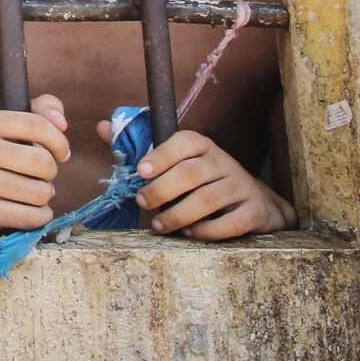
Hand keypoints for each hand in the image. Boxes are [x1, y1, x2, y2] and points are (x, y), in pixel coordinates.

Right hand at [0, 94, 70, 230]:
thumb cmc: (3, 154)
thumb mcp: (17, 123)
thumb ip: (44, 109)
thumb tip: (60, 122)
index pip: (38, 124)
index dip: (59, 141)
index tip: (60, 151)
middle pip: (42, 161)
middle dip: (51, 172)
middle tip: (39, 174)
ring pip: (40, 192)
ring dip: (44, 195)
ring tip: (29, 190)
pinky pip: (32, 217)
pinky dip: (40, 216)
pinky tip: (27, 209)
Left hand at [108, 123, 294, 239]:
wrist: (257, 203)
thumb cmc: (203, 181)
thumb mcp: (177, 161)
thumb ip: (138, 147)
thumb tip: (102, 127)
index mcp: (202, 145)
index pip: (183, 142)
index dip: (161, 155)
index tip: (141, 171)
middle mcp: (223, 162)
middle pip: (191, 173)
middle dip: (161, 190)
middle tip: (141, 202)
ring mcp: (242, 186)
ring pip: (208, 199)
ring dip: (178, 214)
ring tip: (158, 225)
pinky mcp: (254, 212)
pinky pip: (231, 223)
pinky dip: (206, 231)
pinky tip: (188, 233)